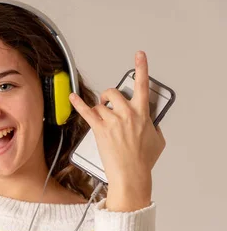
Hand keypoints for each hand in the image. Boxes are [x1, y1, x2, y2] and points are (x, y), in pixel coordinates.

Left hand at [69, 51, 165, 210]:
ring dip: (100, 109)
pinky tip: (72, 98)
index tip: (139, 56)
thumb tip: (151, 123)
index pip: (143, 86)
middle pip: (114, 93)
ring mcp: (112, 120)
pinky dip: (78, 104)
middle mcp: (127, 113)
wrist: (131, 174)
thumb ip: (154, 126)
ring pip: (101, 105)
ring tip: (103, 119)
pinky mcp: (100, 129)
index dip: (141, 68)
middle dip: (110, 96)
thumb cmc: (143, 160)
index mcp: (143, 114)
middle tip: (109, 104)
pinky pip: (86, 112)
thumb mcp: (158, 140)